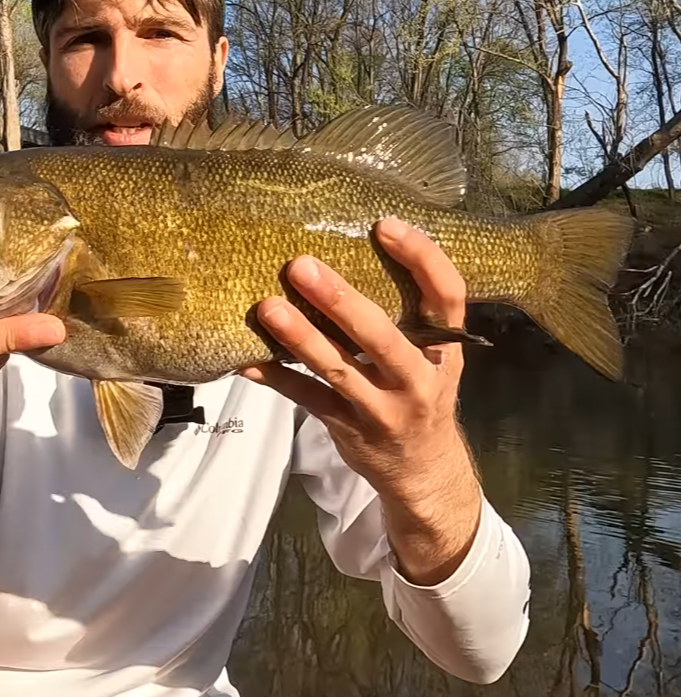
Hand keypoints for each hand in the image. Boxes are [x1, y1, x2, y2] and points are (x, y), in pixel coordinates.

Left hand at [242, 217, 481, 584]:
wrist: (425, 471)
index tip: (384, 225)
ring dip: (300, 338)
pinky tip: (247, 361)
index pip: (448, 295)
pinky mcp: (348, 429)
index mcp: (444, 348)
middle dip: (341, 301)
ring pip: (338, 369)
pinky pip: (307, 400)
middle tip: (300, 265)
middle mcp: (418, 379)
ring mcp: (383, 409)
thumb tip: (345, 247)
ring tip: (267, 307)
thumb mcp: (430, 355)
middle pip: (383, 337)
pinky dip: (275, 378)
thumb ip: (405, 312)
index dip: (421, 258)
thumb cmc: (418, 390)